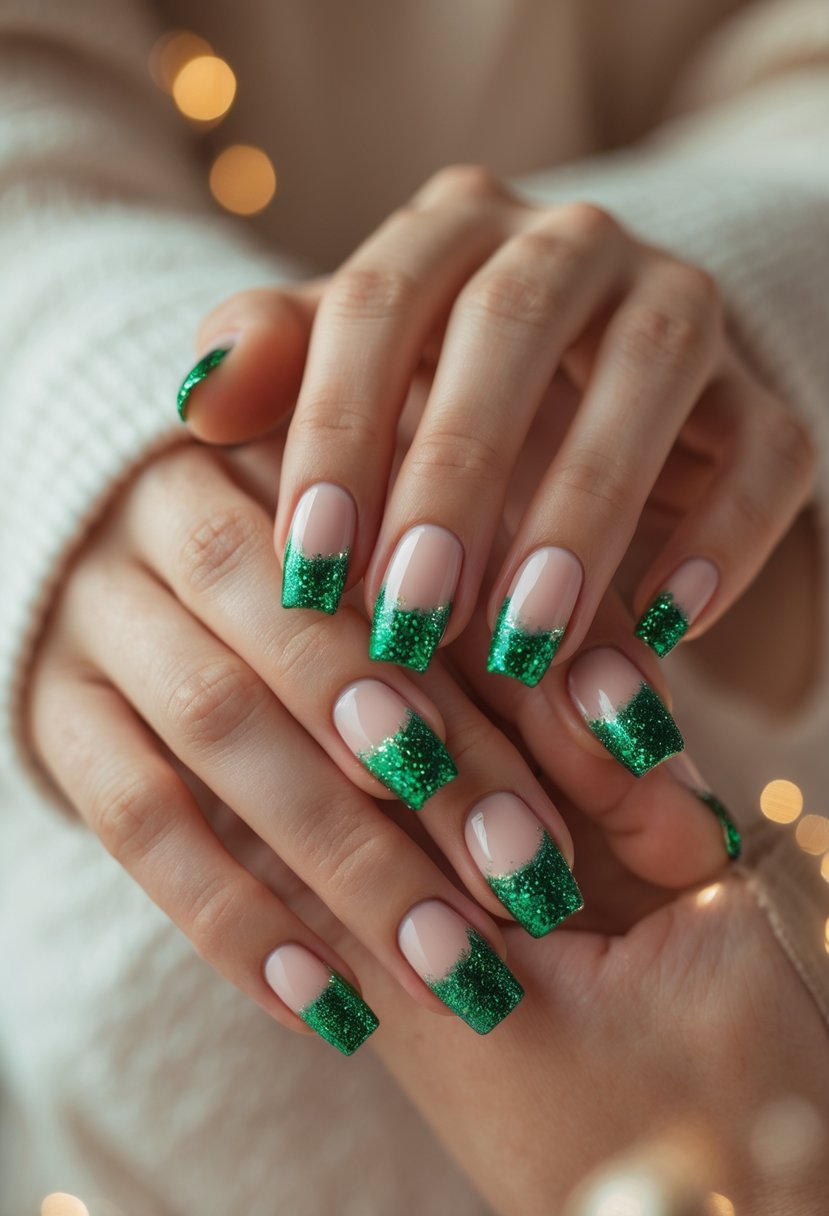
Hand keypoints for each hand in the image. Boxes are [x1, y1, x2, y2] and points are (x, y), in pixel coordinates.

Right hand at [25, 426, 729, 1057]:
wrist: (142, 562)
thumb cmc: (323, 559)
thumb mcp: (415, 551)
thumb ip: (519, 614)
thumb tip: (648, 735)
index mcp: (274, 450)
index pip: (381, 565)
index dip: (475, 682)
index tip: (572, 795)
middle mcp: (168, 516)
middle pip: (298, 643)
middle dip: (422, 776)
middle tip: (531, 886)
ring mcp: (99, 617)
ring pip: (216, 730)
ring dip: (340, 858)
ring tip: (451, 969)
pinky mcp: (53, 714)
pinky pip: (128, 819)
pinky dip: (227, 914)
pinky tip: (323, 1002)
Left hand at [179, 165, 813, 684]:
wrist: (594, 389)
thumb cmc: (438, 397)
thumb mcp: (353, 377)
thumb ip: (278, 369)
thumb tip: (200, 402)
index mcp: (454, 229)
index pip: (378, 302)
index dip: (338, 433)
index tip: (308, 568)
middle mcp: (573, 245)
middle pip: (510, 327)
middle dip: (454, 477)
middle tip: (408, 613)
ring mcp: (681, 310)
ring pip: (646, 380)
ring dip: (584, 515)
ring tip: (526, 639)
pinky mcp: (762, 398)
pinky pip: (765, 455)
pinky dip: (721, 541)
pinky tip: (661, 628)